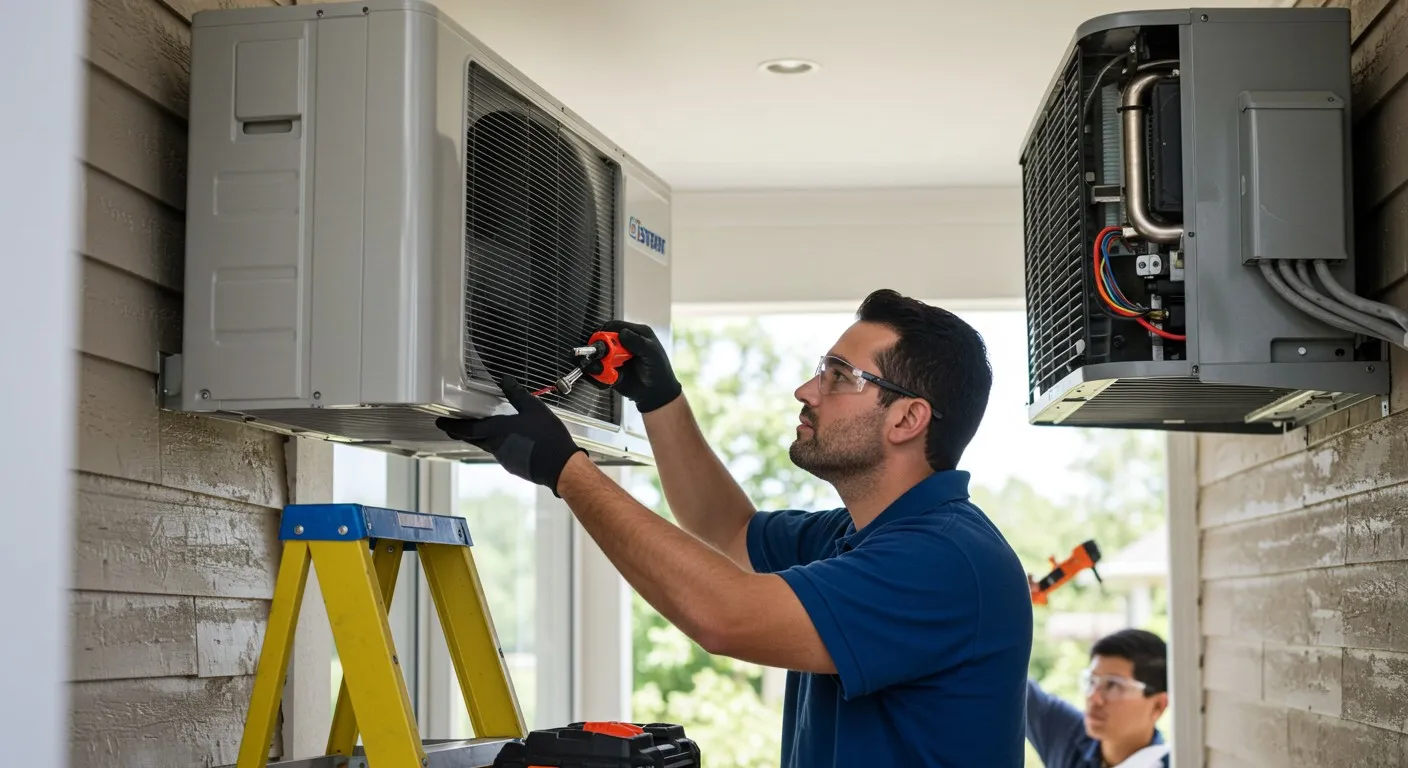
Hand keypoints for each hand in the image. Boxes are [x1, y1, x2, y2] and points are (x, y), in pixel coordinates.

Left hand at [436, 376, 584, 494]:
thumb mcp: (534, 408)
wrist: (560, 466)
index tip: (441, 423)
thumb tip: (506, 380)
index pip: (466, 429)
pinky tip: (513, 441)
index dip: (452, 426)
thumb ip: (517, 394)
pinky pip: (502, 453)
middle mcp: (496, 446)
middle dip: (462, 432)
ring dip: (484, 438)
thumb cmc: (548, 438)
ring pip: (488, 446)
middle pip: (473, 439)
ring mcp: (505, 458)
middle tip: (455, 427)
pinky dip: (501, 446)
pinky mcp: (514, 466)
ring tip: (488, 430)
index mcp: (497, 431)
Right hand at [585, 320, 681, 412]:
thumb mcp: (653, 354)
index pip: (615, 326)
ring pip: (599, 355)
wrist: (656, 394)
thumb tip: (622, 333)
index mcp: (636, 333)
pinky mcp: (611, 370)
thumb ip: (638, 342)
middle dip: (601, 348)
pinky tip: (612, 378)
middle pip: (604, 339)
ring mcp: (616, 357)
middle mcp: (624, 343)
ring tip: (607, 369)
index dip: (606, 332)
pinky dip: (601, 373)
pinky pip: (599, 369)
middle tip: (605, 357)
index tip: (603, 341)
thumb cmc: (660, 372)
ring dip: (600, 362)